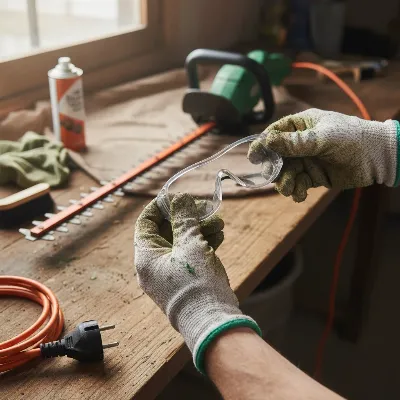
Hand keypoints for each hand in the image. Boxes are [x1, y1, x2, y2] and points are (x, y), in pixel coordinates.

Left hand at [134, 194, 259, 372]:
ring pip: (181, 242)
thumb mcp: (190, 244)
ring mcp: (168, 275)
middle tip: (205, 208)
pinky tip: (218, 235)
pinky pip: (189, 255)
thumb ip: (184, 218)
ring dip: (199, 229)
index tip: (177, 196)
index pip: (146, 222)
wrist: (212, 322)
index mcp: (146, 256)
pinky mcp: (183, 281)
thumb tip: (179, 198)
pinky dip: (201, 244)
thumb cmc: (197, 283)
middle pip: (166, 231)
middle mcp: (153, 266)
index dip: (160, 206)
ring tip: (219, 223)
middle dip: (188, 217)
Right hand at [248, 108, 398, 201]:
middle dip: (275, 169)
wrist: (377, 157)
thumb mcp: (322, 138)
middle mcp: (301, 142)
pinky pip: (298, 184)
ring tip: (290, 189)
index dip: (263, 144)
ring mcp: (307, 160)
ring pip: (286, 173)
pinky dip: (296, 191)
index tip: (254, 157)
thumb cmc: (351, 138)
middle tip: (275, 178)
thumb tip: (267, 141)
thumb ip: (295, 143)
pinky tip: (300, 195)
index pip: (275, 133)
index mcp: (301, 125)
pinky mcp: (314, 176)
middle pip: (277, 156)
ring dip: (285, 183)